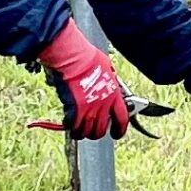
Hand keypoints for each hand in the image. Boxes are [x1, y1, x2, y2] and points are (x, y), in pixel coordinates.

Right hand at [34, 25, 131, 139]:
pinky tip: (68, 123)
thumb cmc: (88, 57)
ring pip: (87, 132)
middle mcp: (103, 105)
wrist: (73, 58)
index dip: (120, 129)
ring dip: (83, 132)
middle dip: (97, 133)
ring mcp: (89, 109)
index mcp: (114, 94)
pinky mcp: (74, 110)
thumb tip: (109, 77)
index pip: (122, 118)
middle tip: (93, 131)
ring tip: (79, 130)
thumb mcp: (107, 67)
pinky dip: (70, 126)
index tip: (117, 133)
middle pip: (102, 129)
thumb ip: (109, 78)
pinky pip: (73, 126)